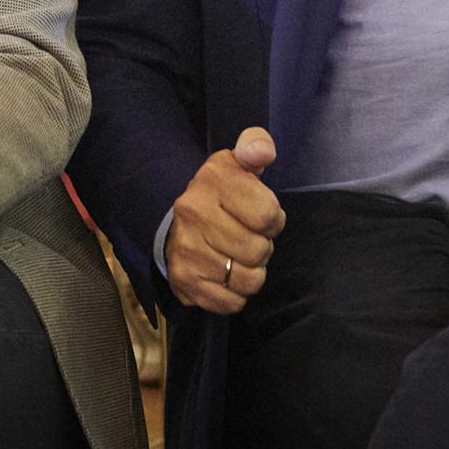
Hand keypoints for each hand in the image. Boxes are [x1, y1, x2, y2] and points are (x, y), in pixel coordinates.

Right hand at [166, 127, 285, 314]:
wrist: (176, 224)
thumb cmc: (220, 193)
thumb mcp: (237, 162)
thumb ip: (255, 145)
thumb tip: (262, 151)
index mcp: (211, 181)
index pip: (268, 215)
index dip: (272, 219)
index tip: (260, 216)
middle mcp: (193, 214)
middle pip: (260, 251)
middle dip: (262, 247)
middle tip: (247, 237)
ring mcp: (186, 251)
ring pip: (250, 281)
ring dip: (251, 273)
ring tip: (237, 256)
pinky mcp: (184, 282)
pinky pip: (232, 303)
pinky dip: (235, 294)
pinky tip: (225, 275)